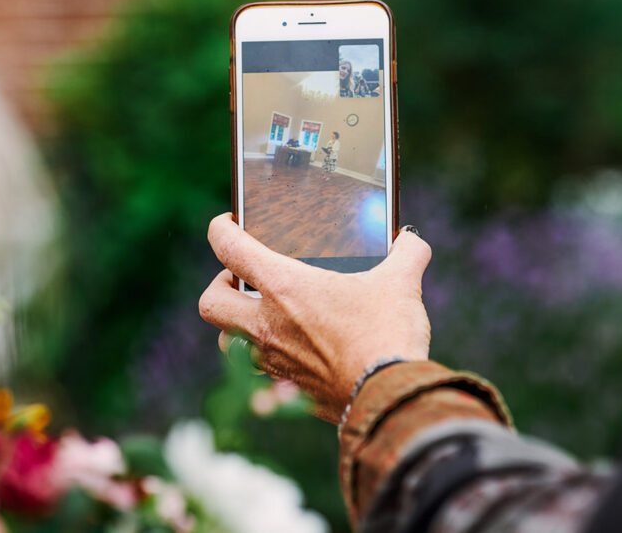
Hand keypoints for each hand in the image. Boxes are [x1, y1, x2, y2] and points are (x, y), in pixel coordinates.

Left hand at [199, 213, 431, 421]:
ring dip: (235, 327)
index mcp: (285, 287)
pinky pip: (256, 374)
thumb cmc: (388, 334)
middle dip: (219, 286)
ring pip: (226, 343)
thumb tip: (410, 242)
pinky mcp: (285, 391)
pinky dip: (262, 360)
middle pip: (211, 302)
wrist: (389, 398)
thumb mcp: (401, 282)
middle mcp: (266, 323)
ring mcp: (272, 361)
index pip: (228, 248)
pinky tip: (289, 352)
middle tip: (241, 279)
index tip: (226, 223)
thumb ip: (406, 253)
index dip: (220, 229)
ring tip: (261, 317)